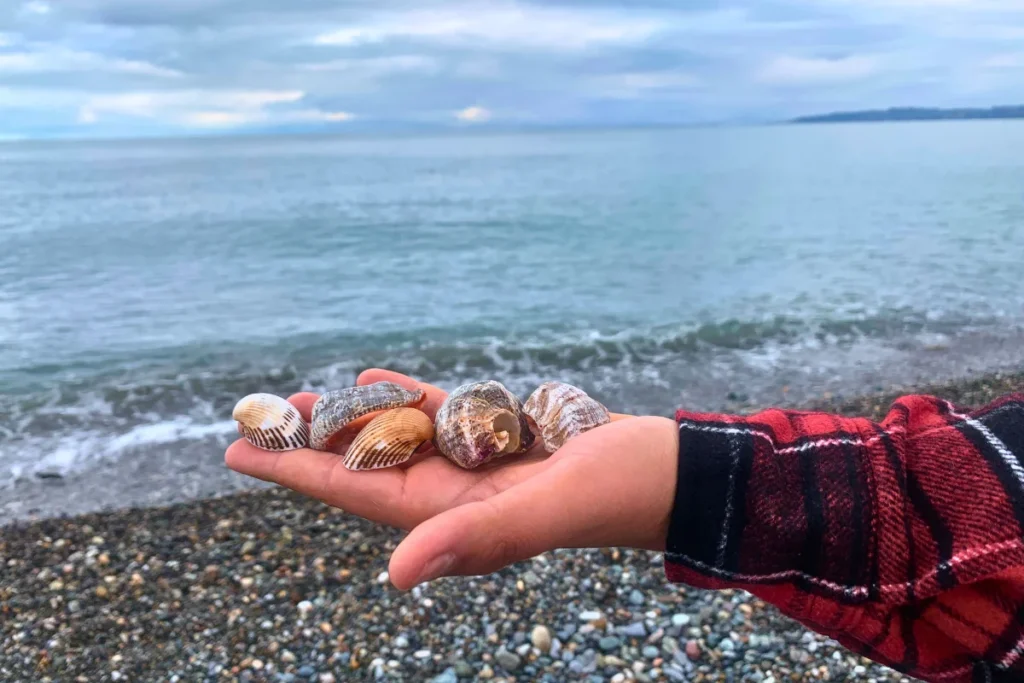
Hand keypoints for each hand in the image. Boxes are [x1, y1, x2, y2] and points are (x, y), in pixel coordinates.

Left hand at [225, 369, 679, 588]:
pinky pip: (443, 415)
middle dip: (309, 444)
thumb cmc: (622, 492)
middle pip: (365, 464)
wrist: (672, 474)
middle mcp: (457, 493)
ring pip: (398, 436)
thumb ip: (480, 536)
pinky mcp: (504, 438)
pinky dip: (407, 398)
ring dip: (350, 418)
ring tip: (302, 399)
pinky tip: (373, 382)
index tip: (240, 452)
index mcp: (456, 514)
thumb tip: (397, 575)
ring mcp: (479, 465)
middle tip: (256, 417)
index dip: (296, 472)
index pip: (357, 492)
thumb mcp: (552, 508)